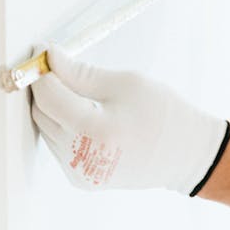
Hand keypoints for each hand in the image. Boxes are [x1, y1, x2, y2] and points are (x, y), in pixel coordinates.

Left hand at [29, 45, 228, 194]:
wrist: (188, 154)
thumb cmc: (163, 113)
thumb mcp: (126, 83)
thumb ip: (82, 73)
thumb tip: (50, 58)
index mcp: (94, 131)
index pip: (48, 96)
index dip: (41, 70)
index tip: (42, 49)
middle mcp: (80, 159)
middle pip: (41, 114)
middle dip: (45, 87)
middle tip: (56, 64)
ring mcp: (79, 173)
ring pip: (47, 130)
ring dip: (53, 106)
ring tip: (75, 89)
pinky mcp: (81, 180)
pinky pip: (58, 145)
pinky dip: (63, 125)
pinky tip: (84, 113)